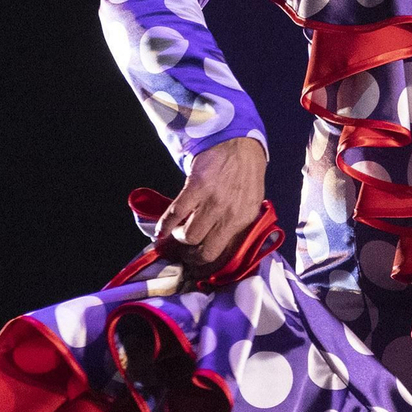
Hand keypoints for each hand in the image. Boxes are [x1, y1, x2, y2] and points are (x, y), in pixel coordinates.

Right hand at [155, 135, 267, 271]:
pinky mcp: (195, 187)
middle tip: (184, 254)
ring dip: (179, 239)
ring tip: (176, 235)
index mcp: (245, 220)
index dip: (210, 265)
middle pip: (206, 251)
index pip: (227, 254)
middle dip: (192, 258)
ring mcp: (213, 201)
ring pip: (190, 237)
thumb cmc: (245, 174)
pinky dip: (164, 226)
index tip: (198, 267)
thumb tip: (223, 248)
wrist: (238, 143)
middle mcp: (230, 214)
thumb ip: (239, 224)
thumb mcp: (251, 203)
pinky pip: (175, 214)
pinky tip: (161, 230)